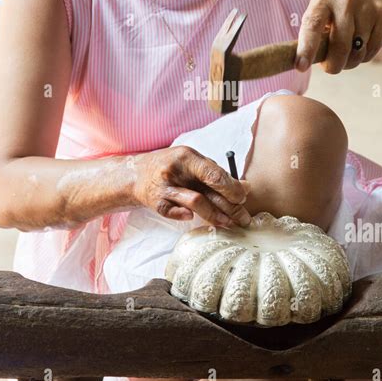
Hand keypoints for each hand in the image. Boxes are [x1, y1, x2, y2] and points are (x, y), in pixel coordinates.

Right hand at [129, 146, 251, 226]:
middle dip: (229, 207)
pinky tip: (194, 218)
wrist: (136, 174)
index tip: (243, 197)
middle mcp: (174, 171)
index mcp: (186, 157)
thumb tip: (245, 187)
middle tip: (243, 217)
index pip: (213, 174)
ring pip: (194, 203)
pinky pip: (172, 212)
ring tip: (228, 223)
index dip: (231, 188)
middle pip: (206, 191)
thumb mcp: (192, 162)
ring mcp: (163, 188)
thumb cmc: (171, 166)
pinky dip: (184, 215)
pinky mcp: (155, 203)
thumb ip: (215, 173)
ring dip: (214, 215)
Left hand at [295, 0, 381, 73]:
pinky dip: (366, 55)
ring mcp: (367, 6)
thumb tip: (303, 63)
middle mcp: (345, 0)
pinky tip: (363, 44)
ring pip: (358, 51)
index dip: (306, 49)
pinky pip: (373, 48)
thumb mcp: (321, 10)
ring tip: (349, 51)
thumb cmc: (337, 7)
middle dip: (334, 65)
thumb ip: (313, 33)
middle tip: (332, 67)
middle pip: (340, 46)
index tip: (301, 67)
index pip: (312, 26)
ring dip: (352, 60)